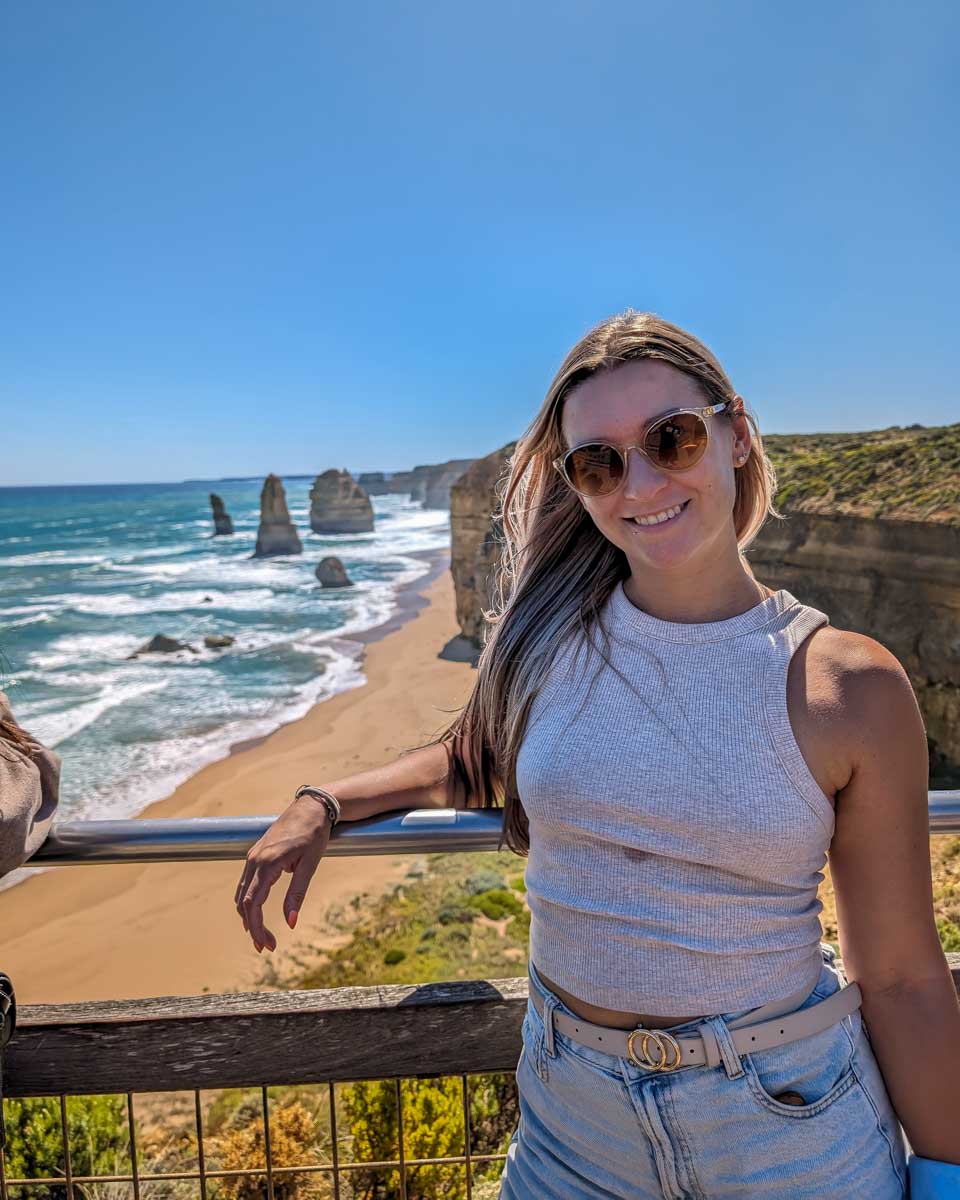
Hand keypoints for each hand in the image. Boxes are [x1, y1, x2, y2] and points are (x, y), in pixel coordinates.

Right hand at [234, 795, 333, 951]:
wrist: (311, 807)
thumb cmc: (314, 834)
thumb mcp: (310, 865)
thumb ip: (297, 894)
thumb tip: (291, 923)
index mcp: (267, 863)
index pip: (253, 904)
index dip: (257, 928)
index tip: (267, 946)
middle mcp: (254, 860)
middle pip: (244, 903)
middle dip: (253, 927)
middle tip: (267, 946)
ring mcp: (252, 856)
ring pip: (241, 894)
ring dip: (249, 916)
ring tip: (263, 935)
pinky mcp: (256, 855)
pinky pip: (245, 883)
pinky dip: (248, 902)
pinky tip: (257, 912)